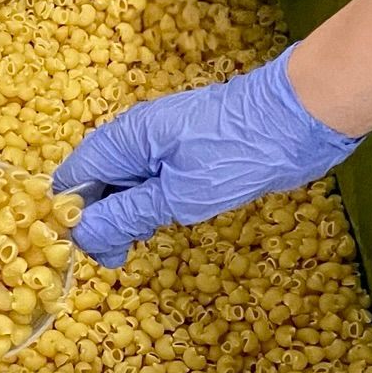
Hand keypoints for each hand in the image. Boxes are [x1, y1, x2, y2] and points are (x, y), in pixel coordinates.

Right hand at [51, 48, 359, 266]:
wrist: (301, 117)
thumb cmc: (238, 154)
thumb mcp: (178, 195)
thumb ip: (125, 215)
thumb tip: (81, 234)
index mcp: (121, 140)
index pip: (71, 181)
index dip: (71, 217)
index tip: (93, 249)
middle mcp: (132, 137)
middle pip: (92, 183)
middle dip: (99, 221)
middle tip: (123, 256)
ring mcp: (157, 141)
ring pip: (120, 184)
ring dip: (125, 215)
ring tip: (146, 238)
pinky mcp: (182, 149)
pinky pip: (147, 179)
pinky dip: (148, 202)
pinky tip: (167, 218)